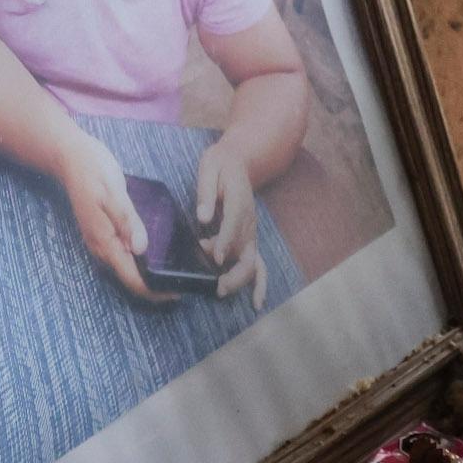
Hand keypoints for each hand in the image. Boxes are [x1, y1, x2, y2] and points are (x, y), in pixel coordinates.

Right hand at [57, 131, 161, 300]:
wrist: (70, 157)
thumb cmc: (93, 171)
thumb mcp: (114, 193)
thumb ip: (128, 221)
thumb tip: (142, 250)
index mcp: (105, 242)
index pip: (131, 279)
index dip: (154, 290)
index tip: (178, 291)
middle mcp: (101, 248)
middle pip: (130, 279)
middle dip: (155, 285)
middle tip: (185, 281)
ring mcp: (101, 242)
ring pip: (127, 269)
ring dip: (149, 275)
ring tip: (176, 270)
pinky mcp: (103, 234)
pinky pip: (124, 256)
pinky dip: (141, 261)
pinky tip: (157, 253)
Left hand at [193, 140, 265, 310]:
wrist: (239, 161)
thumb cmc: (220, 165)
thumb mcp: (210, 168)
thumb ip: (207, 191)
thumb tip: (203, 216)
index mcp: (239, 201)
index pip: (234, 224)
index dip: (225, 242)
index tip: (215, 257)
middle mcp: (249, 220)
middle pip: (247, 251)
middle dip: (235, 271)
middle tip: (217, 285)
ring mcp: (251, 231)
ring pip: (253, 262)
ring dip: (240, 280)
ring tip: (222, 292)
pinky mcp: (249, 238)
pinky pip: (258, 264)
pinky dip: (260, 284)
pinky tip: (257, 302)